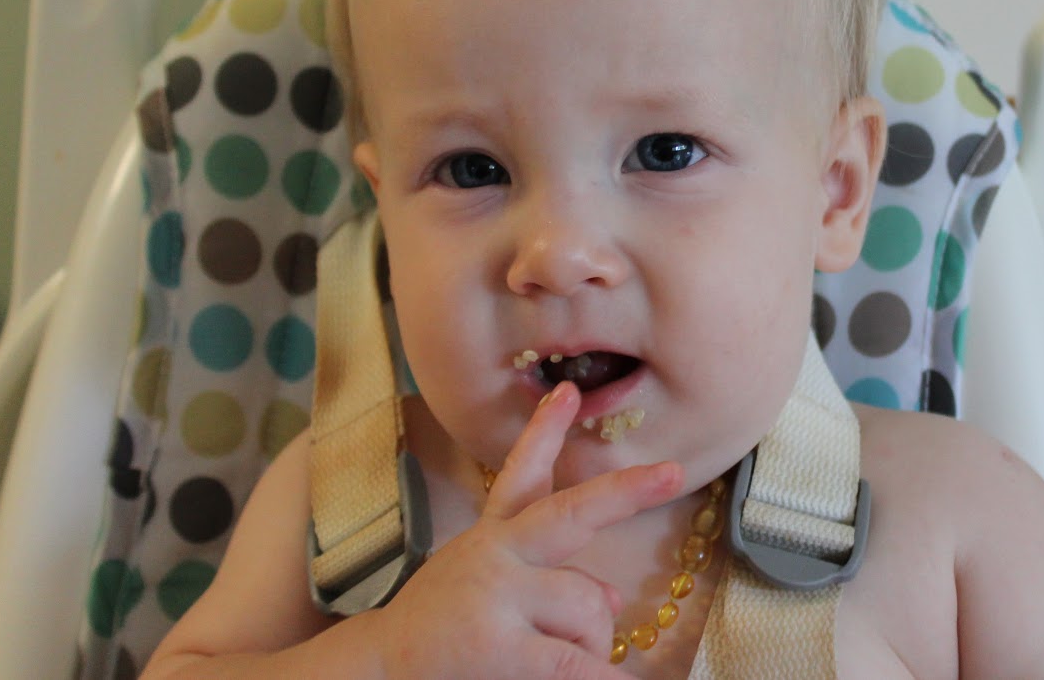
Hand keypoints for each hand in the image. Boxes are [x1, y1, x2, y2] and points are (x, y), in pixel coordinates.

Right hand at [370, 382, 683, 678]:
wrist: (373, 675)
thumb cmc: (439, 639)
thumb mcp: (486, 591)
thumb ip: (549, 583)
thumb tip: (614, 597)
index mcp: (491, 540)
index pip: (519, 476)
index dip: (544, 432)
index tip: (567, 392)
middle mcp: (495, 555)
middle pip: (570, 512)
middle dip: (625, 491)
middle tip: (671, 472)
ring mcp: (497, 596)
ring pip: (590, 607)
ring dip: (590, 646)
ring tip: (550, 665)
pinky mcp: (498, 646)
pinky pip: (575, 663)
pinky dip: (605, 678)